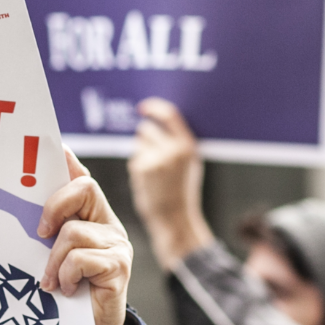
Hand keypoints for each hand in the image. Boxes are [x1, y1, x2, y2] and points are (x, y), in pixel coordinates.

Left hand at [37, 146, 134, 324]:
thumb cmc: (67, 297)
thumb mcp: (52, 259)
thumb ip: (47, 234)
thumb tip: (24, 211)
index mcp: (92, 218)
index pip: (82, 179)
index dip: (69, 160)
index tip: (54, 145)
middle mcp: (109, 225)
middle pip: (84, 188)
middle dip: (55, 206)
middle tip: (40, 233)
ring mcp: (117, 245)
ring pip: (74, 231)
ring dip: (54, 261)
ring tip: (52, 282)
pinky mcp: (119, 267)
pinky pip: (82, 257)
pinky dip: (66, 274)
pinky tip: (66, 290)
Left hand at [127, 97, 213, 270]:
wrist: (174, 217)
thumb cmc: (181, 190)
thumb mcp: (189, 163)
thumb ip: (177, 142)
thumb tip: (158, 120)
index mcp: (188, 146)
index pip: (169, 115)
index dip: (154, 108)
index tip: (144, 107)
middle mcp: (173, 150)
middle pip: (146, 129)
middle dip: (146, 138)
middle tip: (152, 155)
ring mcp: (156, 159)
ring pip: (138, 144)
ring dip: (142, 153)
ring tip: (154, 172)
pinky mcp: (141, 169)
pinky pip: (135, 159)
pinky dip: (139, 167)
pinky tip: (148, 181)